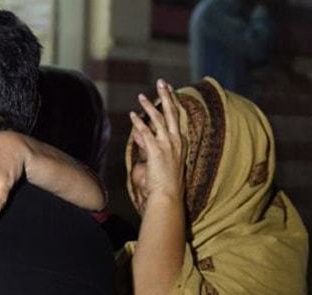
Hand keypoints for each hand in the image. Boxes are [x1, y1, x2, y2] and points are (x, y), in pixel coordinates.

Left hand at [130, 79, 185, 202]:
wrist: (168, 195)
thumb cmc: (165, 181)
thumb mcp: (159, 159)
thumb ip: (147, 144)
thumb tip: (137, 133)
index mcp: (180, 142)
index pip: (177, 117)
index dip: (172, 102)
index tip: (169, 89)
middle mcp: (176, 141)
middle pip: (172, 113)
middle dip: (166, 96)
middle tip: (162, 82)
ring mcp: (167, 145)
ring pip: (158, 120)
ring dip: (149, 107)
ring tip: (141, 97)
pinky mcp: (156, 151)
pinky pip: (146, 133)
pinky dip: (138, 124)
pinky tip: (132, 115)